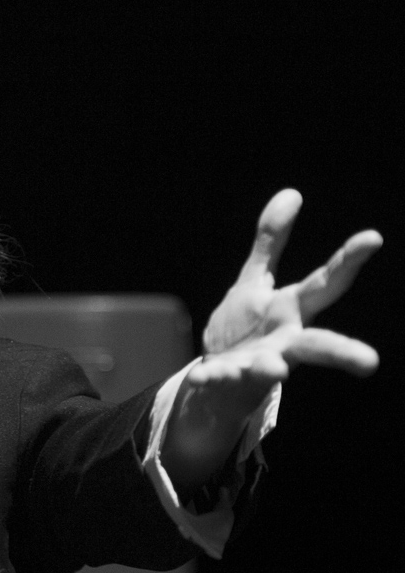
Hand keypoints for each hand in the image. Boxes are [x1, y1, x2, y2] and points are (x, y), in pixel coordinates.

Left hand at [193, 189, 381, 417]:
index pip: (324, 283)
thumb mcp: (255, 280)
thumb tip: (291, 192)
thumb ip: (271, 241)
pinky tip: (200, 376)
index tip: (372, 237)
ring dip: (272, 368)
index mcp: (290, 311)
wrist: (219, 380)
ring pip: (271, 369)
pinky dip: (210, 377)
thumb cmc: (248, 329)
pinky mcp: (225, 379)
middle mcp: (282, 342)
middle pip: (317, 345)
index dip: (348, 260)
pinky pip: (217, 379)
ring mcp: (255, 364)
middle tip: (370, 361)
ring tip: (276, 369)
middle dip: (342, 352)